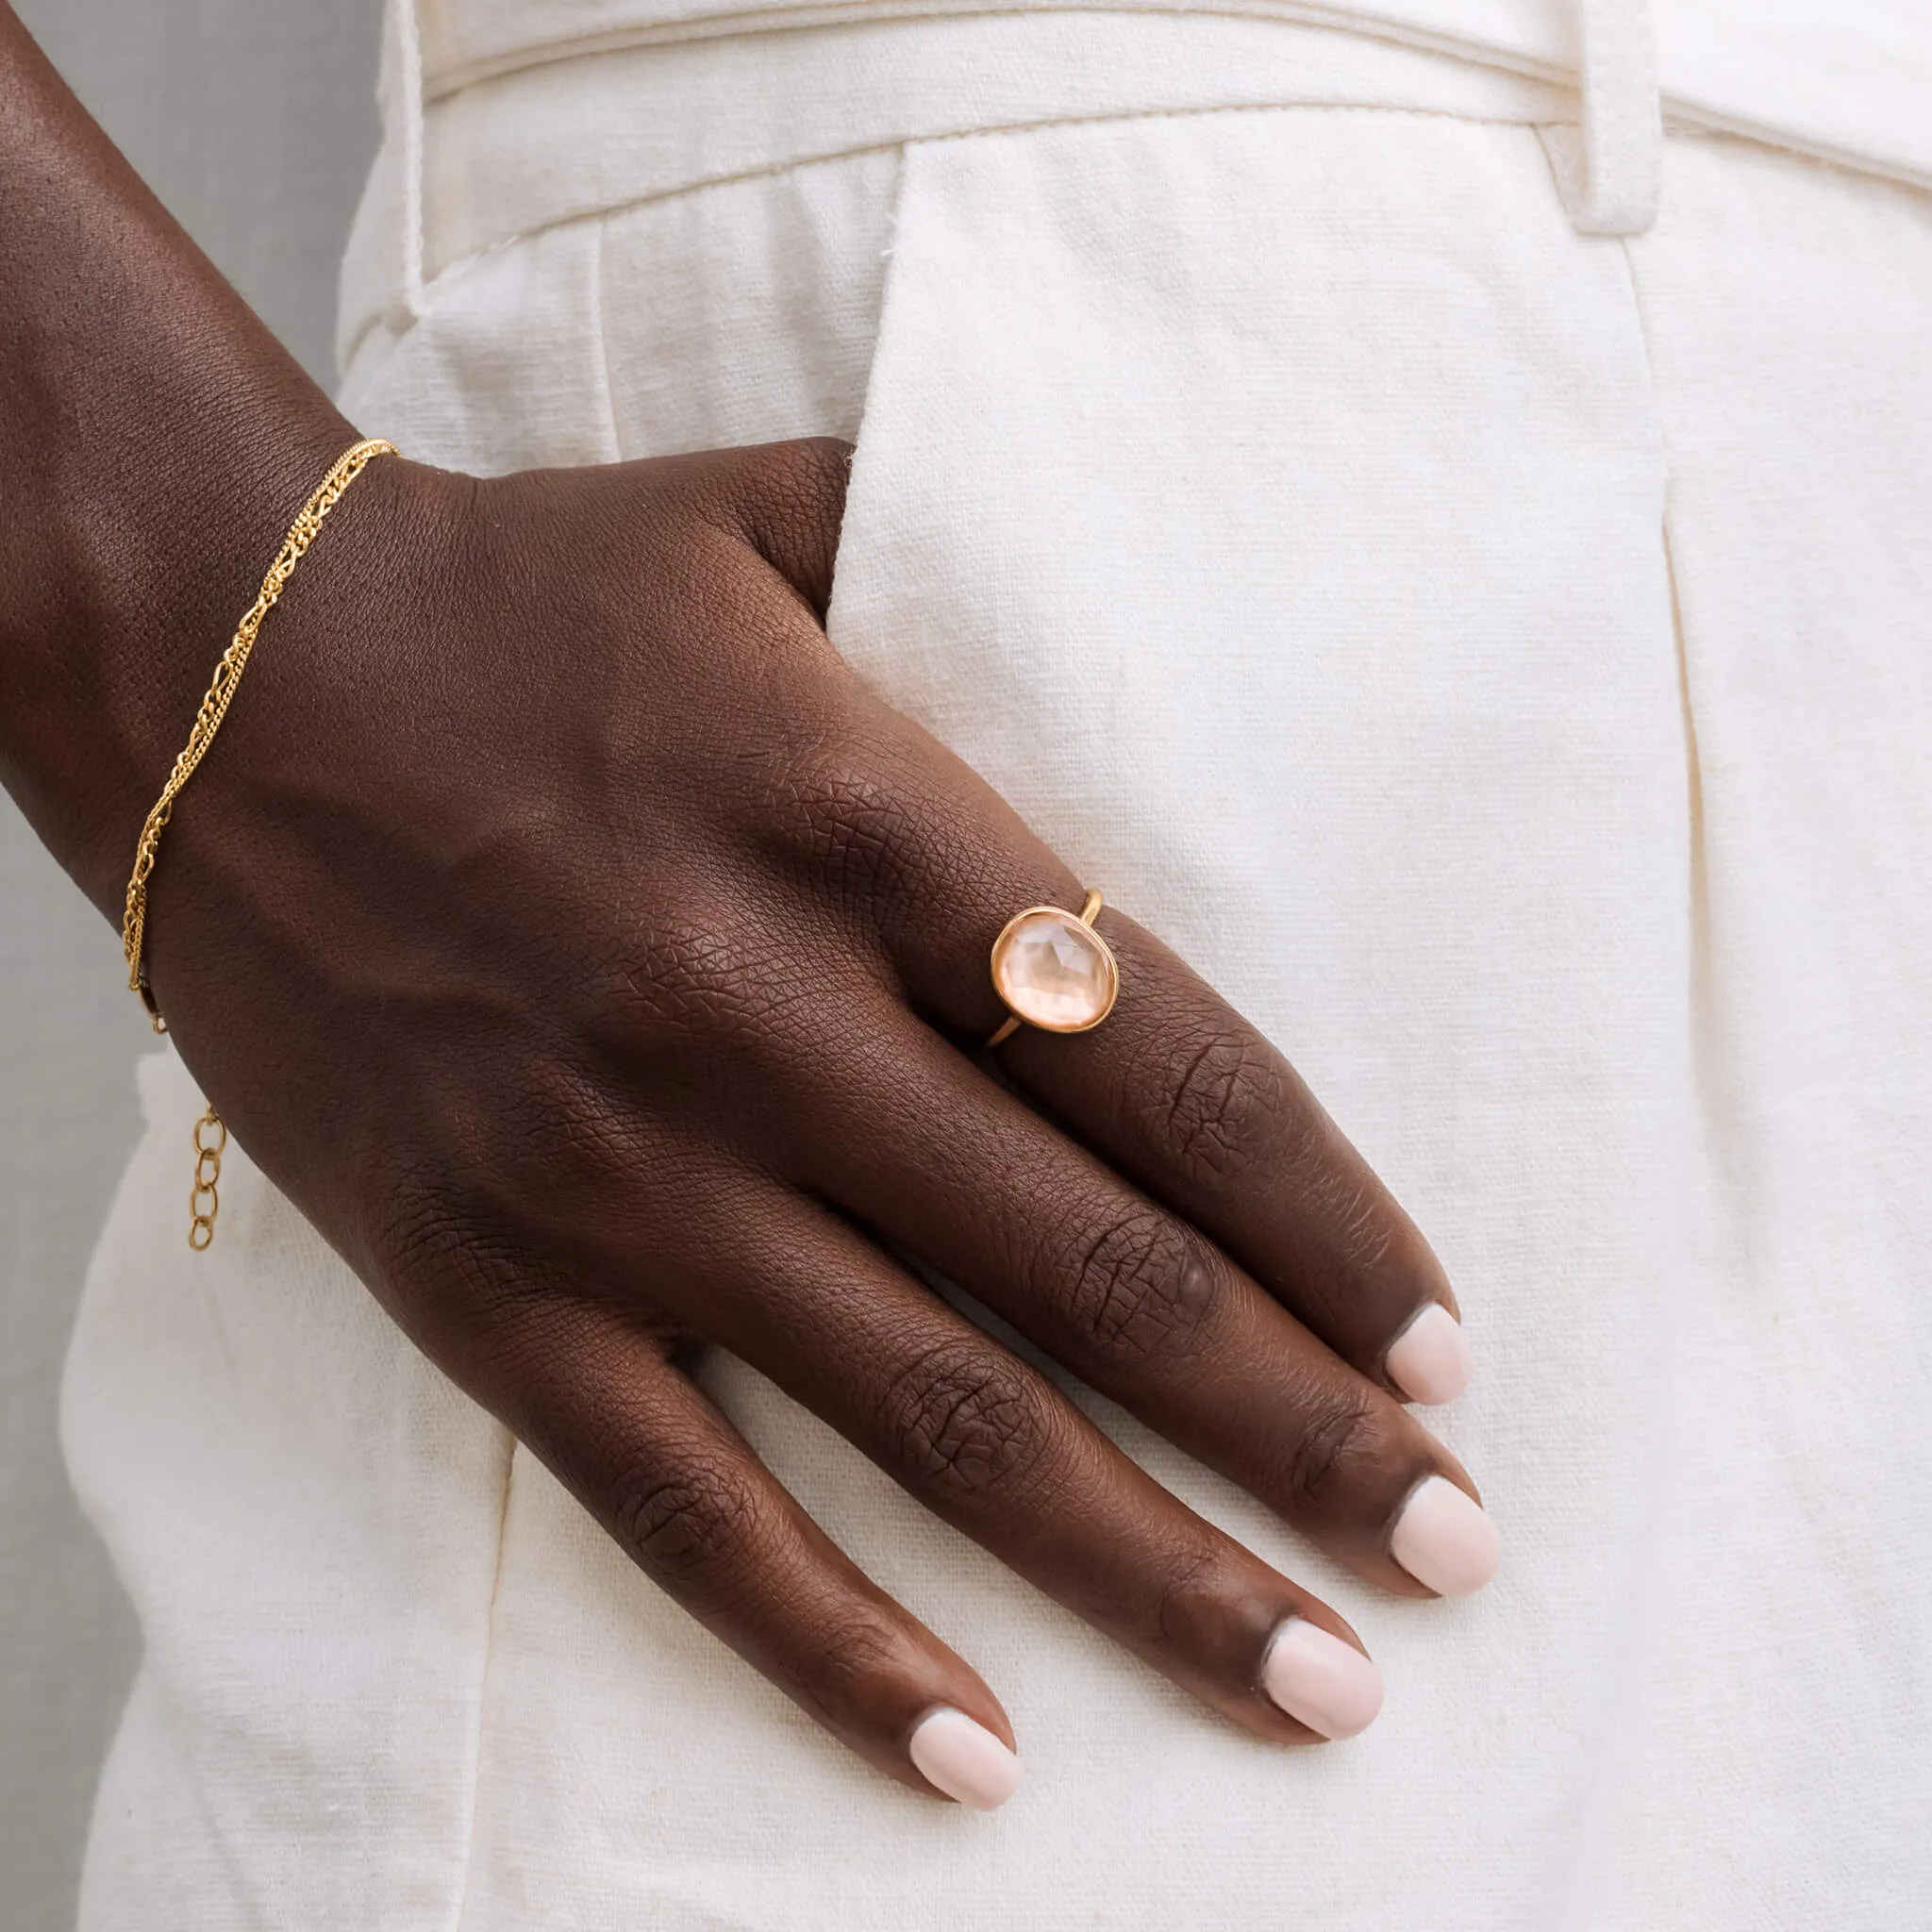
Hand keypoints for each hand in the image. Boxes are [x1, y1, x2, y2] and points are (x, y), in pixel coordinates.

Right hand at [144, 439, 1493, 1804]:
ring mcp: (625, 1178)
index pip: (1166, 1063)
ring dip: (1146, 1568)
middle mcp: (761, 1019)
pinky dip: (837, 1651)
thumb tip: (1144, 565)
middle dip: (1303, 1427)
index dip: (1328, 1220)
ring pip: (935, 1420)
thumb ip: (960, 548)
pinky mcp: (494, 1288)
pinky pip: (687, 1509)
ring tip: (1316, 1680)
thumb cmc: (513, 595)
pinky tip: (980, 1758)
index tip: (1443, 1340)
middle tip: (1453, 1544)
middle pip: (1096, 1270)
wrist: (217, 675)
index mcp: (860, 824)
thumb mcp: (760, 512)